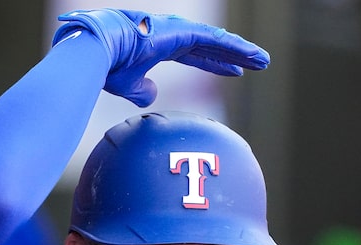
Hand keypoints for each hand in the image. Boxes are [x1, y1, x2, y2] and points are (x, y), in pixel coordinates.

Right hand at [52, 9, 268, 106]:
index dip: (215, 64)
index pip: (196, 55)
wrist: (97, 50)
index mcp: (161, 46)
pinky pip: (215, 41)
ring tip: (263, 60)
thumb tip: (152, 96)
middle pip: (212, 48)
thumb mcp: (127, 84)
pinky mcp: (182, 32)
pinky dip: (235, 47)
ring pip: (219, 43)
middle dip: (234, 56)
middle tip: (256, 64)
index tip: (234, 71)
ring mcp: (179, 31)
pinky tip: (251, 54)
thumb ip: (141, 91)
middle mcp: (173, 35)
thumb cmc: (107, 66)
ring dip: (242, 52)